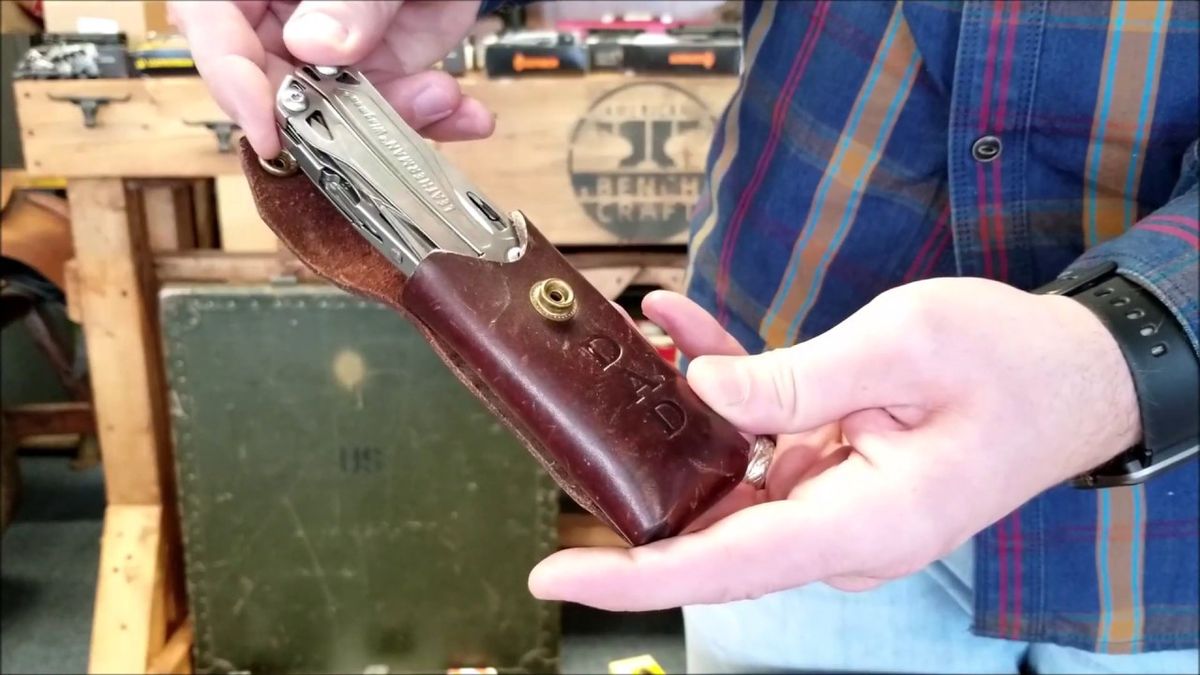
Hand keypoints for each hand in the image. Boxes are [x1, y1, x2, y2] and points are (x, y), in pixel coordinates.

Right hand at [169, 0, 491, 157]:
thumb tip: (317, 43)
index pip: (211, 29)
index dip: (232, 83)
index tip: (265, 127)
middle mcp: (281, 21)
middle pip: (275, 89)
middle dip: (331, 116)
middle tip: (369, 126)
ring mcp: (330, 54)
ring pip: (343, 113)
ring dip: (396, 117)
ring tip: (439, 97)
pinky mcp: (379, 73)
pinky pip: (394, 110)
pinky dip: (433, 118)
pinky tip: (465, 114)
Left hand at [530, 279, 1140, 609]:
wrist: (1073, 376)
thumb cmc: (1008, 364)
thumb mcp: (903, 347)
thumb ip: (795, 379)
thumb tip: (702, 395)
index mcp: (865, 521)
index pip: (728, 564)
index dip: (635, 577)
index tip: (559, 577)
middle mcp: (843, 531)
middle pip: (712, 532)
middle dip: (638, 481)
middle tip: (578, 422)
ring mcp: (837, 507)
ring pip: (728, 481)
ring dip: (679, 421)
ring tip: (640, 342)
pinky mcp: (835, 476)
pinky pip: (759, 446)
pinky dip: (724, 396)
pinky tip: (688, 334)